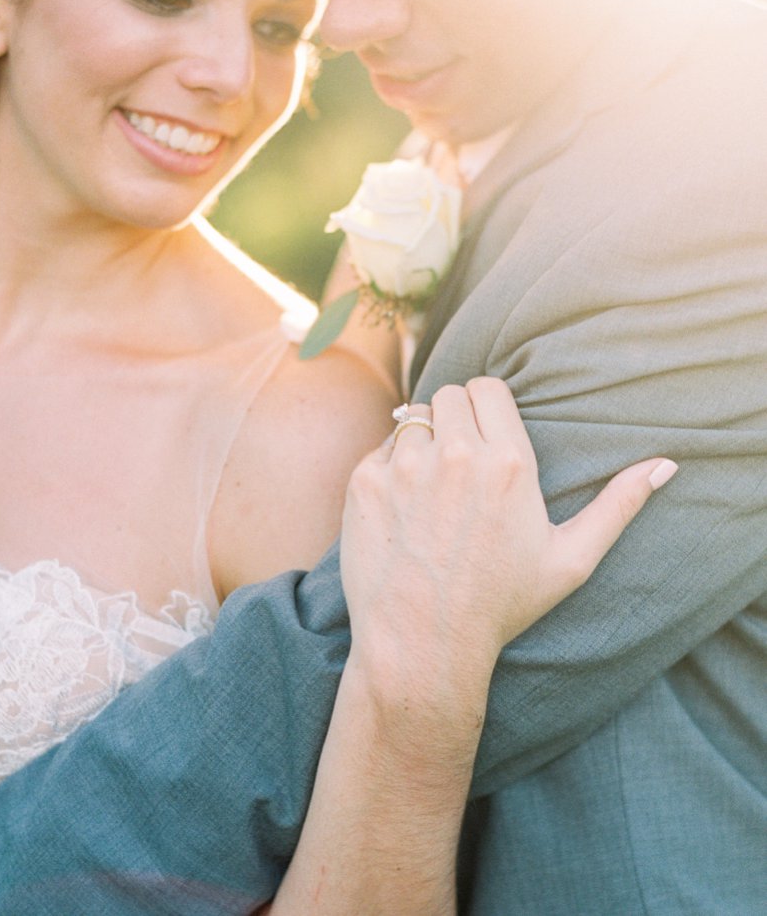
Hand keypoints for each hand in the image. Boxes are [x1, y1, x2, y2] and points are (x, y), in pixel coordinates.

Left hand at [340, 378, 676, 713]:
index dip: (487, 406)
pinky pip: (379, 449)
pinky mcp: (365, 481)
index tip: (487, 432)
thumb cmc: (501, 605)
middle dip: (455, 417)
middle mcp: (454, 453)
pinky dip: (389, 467)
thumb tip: (664, 465)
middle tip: (460, 461)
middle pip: (449, 394)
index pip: (489, 388)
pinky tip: (404, 508)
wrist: (422, 643)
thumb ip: (617, 505)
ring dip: (422, 439)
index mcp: (507, 461)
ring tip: (432, 486)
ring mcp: (404, 466)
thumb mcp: (570, 560)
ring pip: (411, 416)